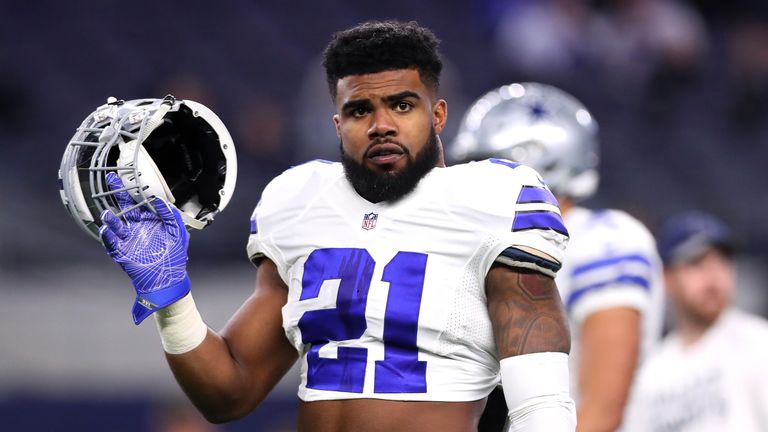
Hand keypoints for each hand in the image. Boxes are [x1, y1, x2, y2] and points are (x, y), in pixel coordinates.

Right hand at [99, 172, 189, 323]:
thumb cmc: (174, 256)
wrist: (167, 278)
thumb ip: (172, 216)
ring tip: (107, 214)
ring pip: (116, 225)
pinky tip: (107, 230)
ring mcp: (127, 239)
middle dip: (118, 193)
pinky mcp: (121, 252)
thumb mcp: (178, 233)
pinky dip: (108, 236)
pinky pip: (111, 243)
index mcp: (150, 220)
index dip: (135, 189)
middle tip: (111, 179)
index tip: (130, 176)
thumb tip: (161, 201)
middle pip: (125, 206)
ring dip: (110, 219)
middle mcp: (136, 227)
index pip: (141, 201)